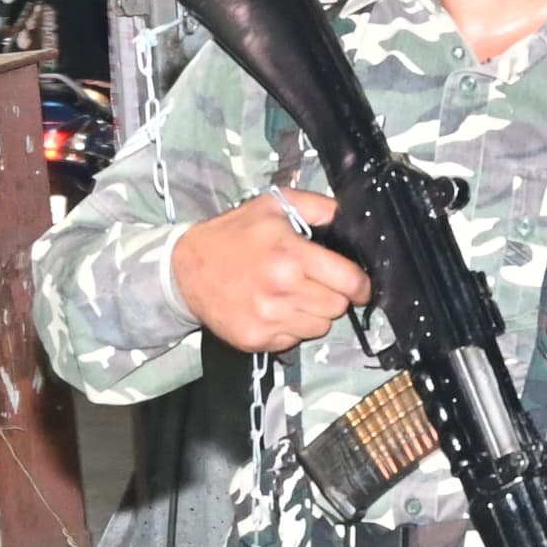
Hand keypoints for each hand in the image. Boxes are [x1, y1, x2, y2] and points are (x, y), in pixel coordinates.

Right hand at [172, 187, 369, 350]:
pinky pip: (293, 341)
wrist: (184, 269)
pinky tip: (274, 310)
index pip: (349, 281)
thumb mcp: (273, 205)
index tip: (359, 285)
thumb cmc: (232, 235)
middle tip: (315, 284)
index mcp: (290, 254)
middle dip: (334, 296)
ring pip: (319, 328)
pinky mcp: (255, 339)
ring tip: (292, 296)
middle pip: (337, 307)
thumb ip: (317, 206)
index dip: (361, 285)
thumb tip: (348, 216)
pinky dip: (291, 328)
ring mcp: (267, 318)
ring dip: (314, 314)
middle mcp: (281, 289)